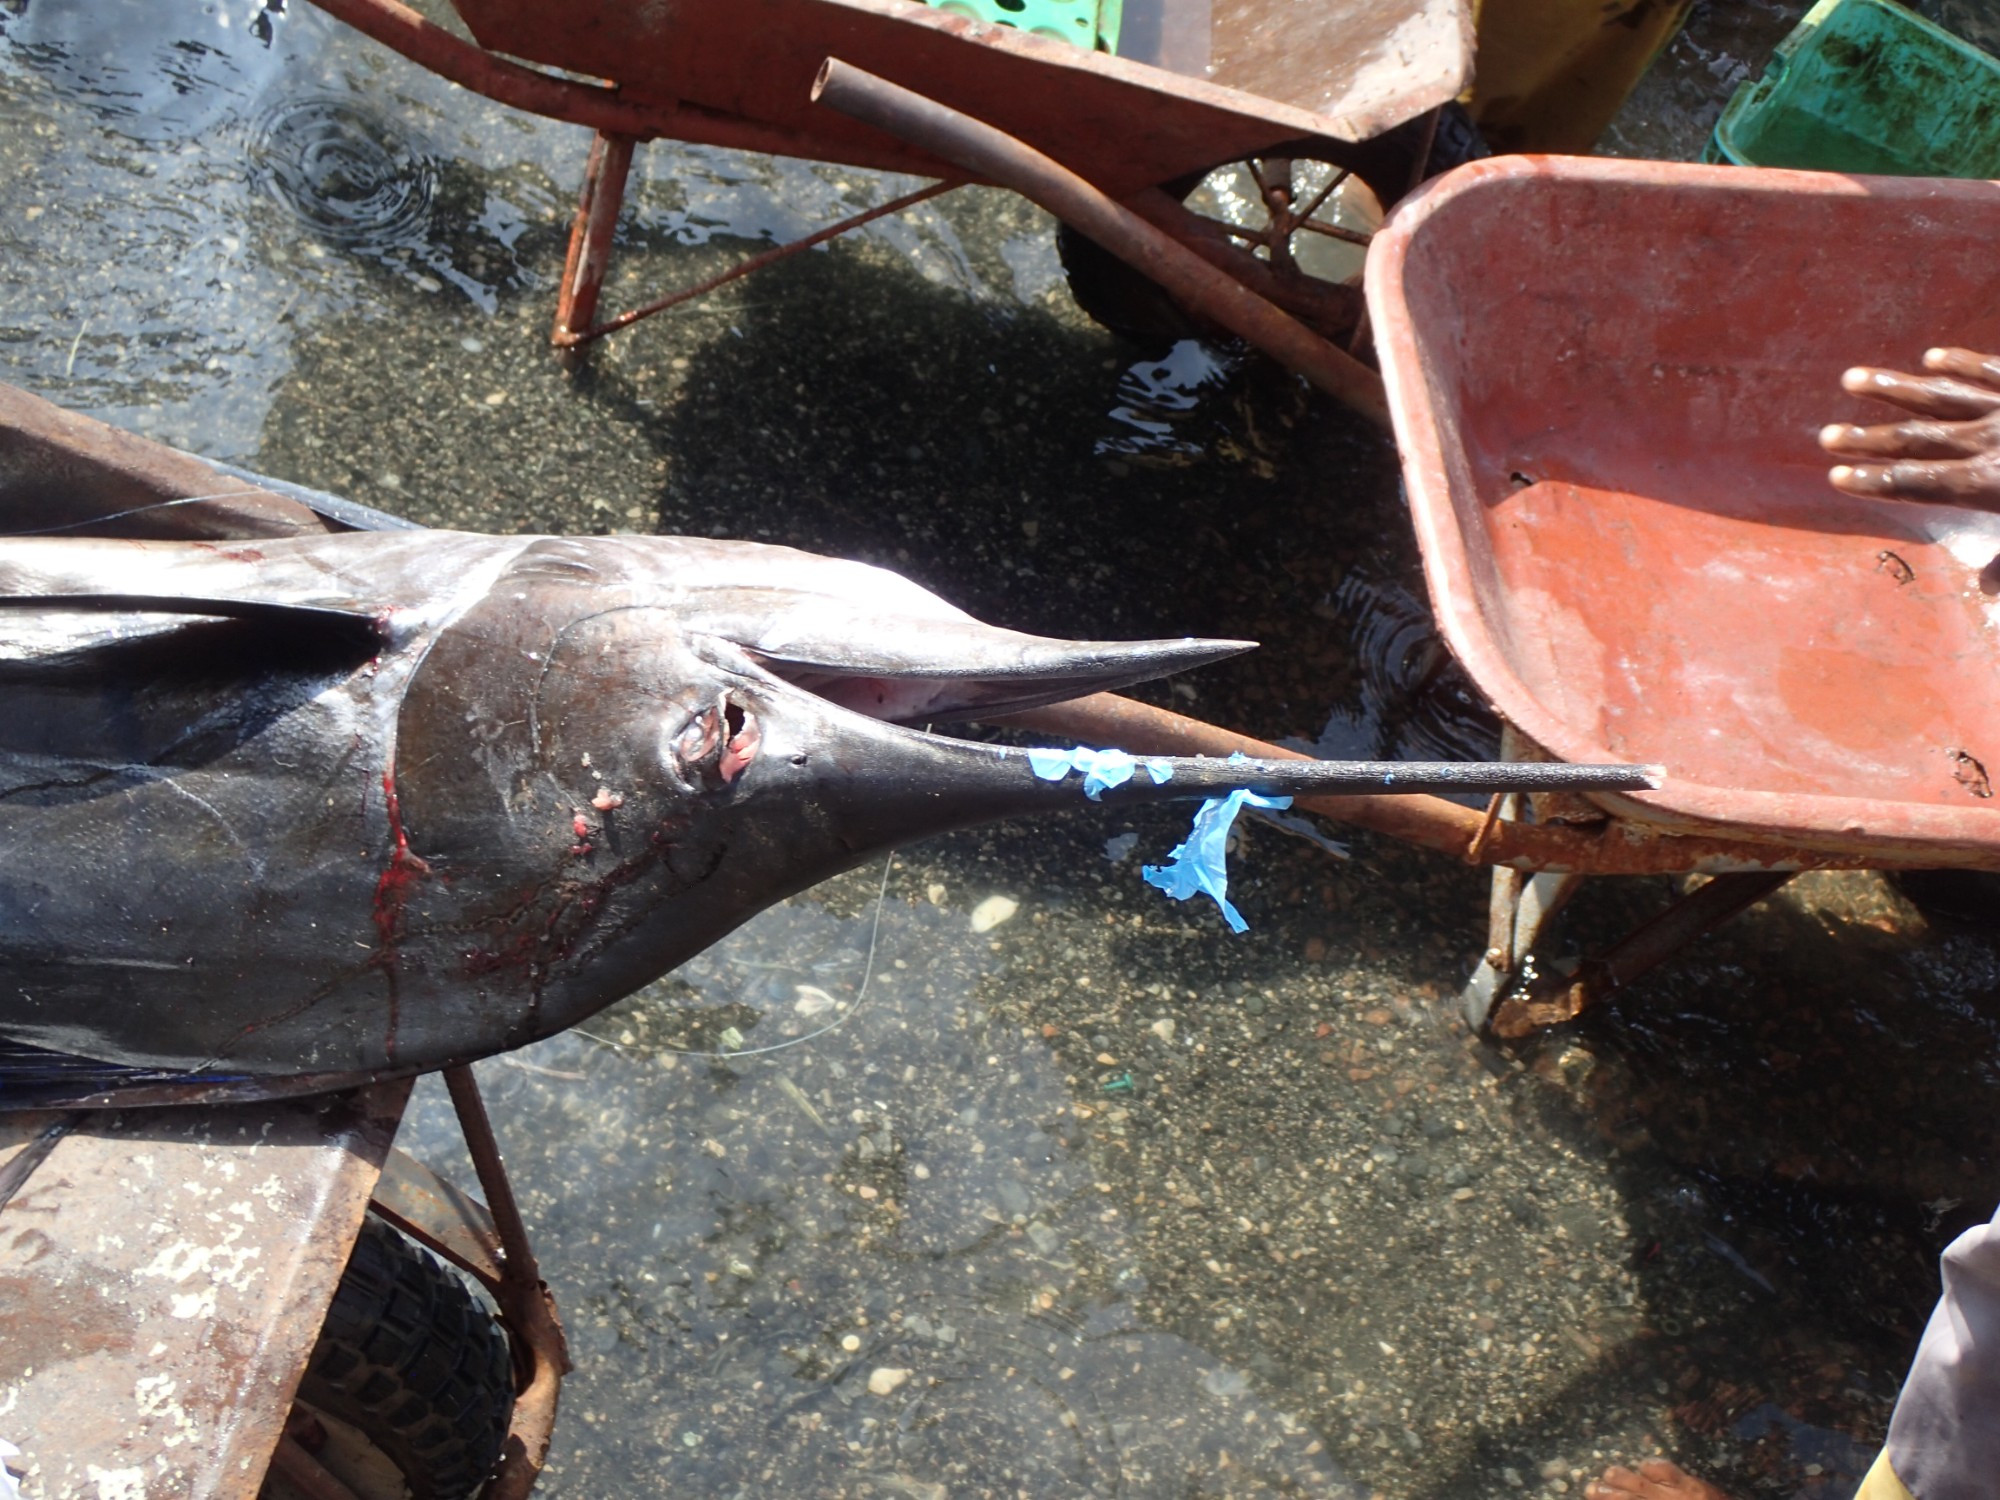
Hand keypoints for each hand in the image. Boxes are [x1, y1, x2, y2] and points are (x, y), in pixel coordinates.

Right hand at [1820, 347, 1999, 509]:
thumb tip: (1983, 587)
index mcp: (1989, 484)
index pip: (1917, 483)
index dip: (1873, 482)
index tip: (1836, 477)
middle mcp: (1988, 440)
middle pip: (1917, 439)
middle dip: (1868, 439)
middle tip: (1827, 437)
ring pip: (1941, 395)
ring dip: (1893, 387)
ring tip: (1851, 378)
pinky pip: (1990, 369)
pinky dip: (1960, 362)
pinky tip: (1930, 358)